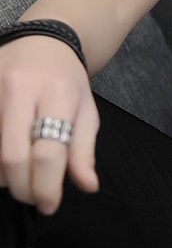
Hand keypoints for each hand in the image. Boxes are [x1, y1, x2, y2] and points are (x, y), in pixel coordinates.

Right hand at [0, 36, 98, 213]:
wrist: (42, 42)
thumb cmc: (66, 81)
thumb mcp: (86, 111)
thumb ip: (84, 150)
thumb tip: (87, 186)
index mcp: (56, 94)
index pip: (49, 151)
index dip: (47, 186)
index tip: (49, 205)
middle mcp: (18, 89)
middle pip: (11, 156)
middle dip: (22, 187)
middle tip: (33, 197)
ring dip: (2, 175)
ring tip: (19, 176)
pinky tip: (5, 161)